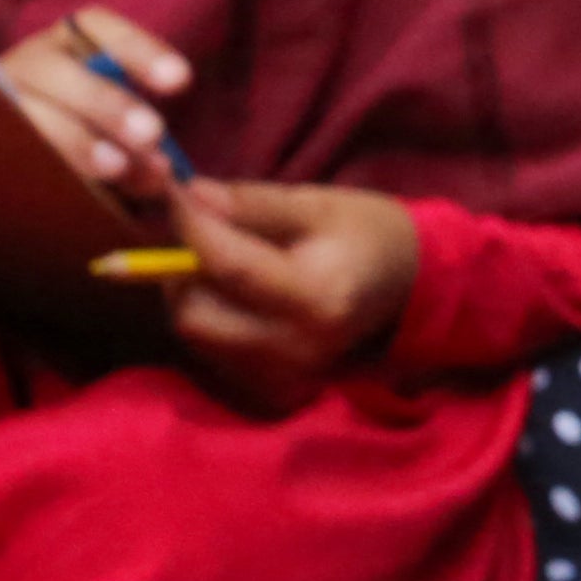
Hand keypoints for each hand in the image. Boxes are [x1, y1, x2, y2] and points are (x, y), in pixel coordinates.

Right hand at [5, 3, 192, 196]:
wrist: (24, 162)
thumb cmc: (95, 137)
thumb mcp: (122, 126)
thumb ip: (142, 142)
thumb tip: (159, 173)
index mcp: (70, 42)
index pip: (98, 29)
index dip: (139, 51)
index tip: (179, 79)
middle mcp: (29, 64)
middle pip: (56, 72)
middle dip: (106, 103)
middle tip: (152, 133)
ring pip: (27, 114)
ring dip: (75, 142)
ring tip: (117, 167)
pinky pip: (8, 152)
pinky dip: (45, 171)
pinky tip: (75, 194)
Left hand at [154, 181, 418, 412]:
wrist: (409, 287)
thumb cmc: (367, 234)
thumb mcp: (317, 205)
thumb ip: (251, 203)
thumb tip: (190, 194)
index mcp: (318, 298)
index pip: (228, 267)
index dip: (189, 227)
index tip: (172, 192)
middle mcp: (298, 348)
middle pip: (196, 315)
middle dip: (180, 269)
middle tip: (193, 231)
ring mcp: (284, 376)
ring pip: (197, 336)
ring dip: (190, 292)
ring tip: (214, 257)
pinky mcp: (273, 388)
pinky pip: (212, 352)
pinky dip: (208, 316)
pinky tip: (231, 292)